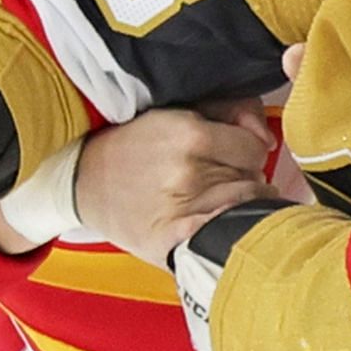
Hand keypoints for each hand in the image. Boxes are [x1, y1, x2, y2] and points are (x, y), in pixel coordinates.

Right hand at [75, 103, 274, 267]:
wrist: (83, 184)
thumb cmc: (134, 145)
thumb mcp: (178, 111)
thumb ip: (232, 110)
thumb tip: (267, 138)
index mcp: (190, 135)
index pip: (255, 147)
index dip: (246, 148)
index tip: (230, 152)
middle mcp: (189, 172)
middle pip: (254, 176)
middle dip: (243, 173)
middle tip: (215, 173)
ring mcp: (184, 209)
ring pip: (247, 204)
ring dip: (239, 200)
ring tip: (209, 195)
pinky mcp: (177, 240)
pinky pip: (230, 231)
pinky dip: (231, 225)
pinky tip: (215, 219)